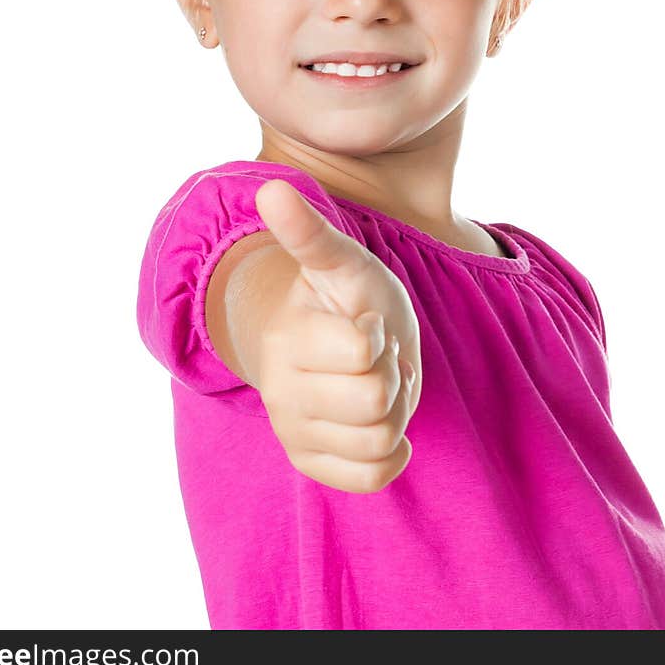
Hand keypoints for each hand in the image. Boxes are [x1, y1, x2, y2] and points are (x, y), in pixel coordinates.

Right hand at [254, 178, 421, 493]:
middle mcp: (280, 389)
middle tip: (375, 355)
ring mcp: (292, 428)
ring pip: (379, 441)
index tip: (365, 323)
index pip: (366, 351)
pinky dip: (390, 453)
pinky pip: (370, 476)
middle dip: (392, 373)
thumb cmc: (345, 297)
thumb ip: (308, 231)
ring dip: (395, 410)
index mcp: (288, 337)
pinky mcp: (309, 460)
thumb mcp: (341, 261)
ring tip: (373, 382)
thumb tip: (269, 188)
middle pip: (377, 401)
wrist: (325, 337)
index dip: (381, 334)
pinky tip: (380, 422)